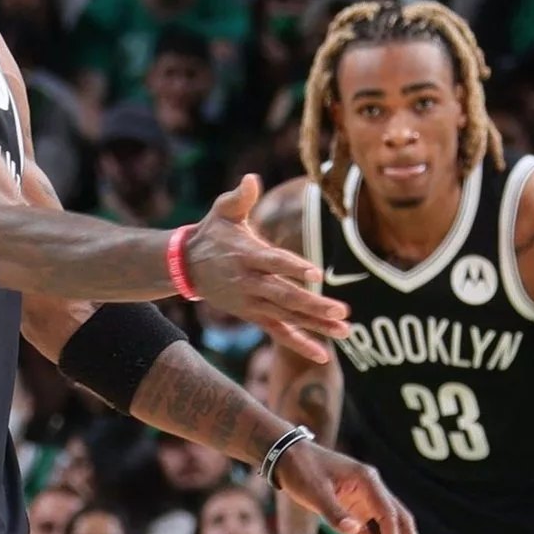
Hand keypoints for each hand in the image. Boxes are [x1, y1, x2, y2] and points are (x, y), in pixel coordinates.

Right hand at [186, 175, 350, 360]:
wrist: (187, 265)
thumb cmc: (212, 232)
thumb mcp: (222, 211)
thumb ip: (239, 197)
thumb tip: (251, 178)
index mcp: (247, 254)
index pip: (274, 262)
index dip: (294, 267)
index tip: (316, 274)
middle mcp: (250, 282)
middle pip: (285, 296)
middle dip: (314, 305)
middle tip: (342, 311)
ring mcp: (252, 302)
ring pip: (287, 317)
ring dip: (316, 326)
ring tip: (346, 331)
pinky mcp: (253, 315)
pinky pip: (278, 332)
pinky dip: (300, 343)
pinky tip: (323, 354)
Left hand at [274, 443, 425, 533]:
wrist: (289, 457)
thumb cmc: (302, 470)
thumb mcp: (314, 491)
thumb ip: (334, 512)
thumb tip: (355, 532)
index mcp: (367, 481)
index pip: (388, 513)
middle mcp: (373, 491)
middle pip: (399, 524)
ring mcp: (366, 503)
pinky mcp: (356, 513)